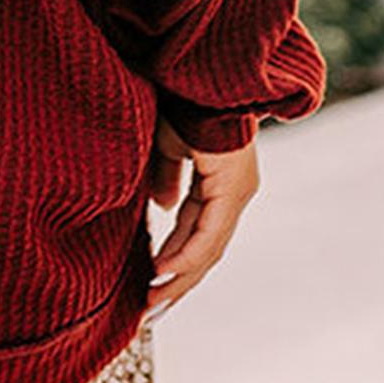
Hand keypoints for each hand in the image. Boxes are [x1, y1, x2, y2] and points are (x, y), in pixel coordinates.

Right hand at [142, 111, 259, 324]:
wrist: (197, 70)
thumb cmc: (180, 100)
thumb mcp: (166, 145)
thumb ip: (166, 178)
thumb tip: (162, 207)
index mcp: (220, 184)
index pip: (196, 235)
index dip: (172, 262)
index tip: (147, 287)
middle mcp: (233, 193)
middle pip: (205, 250)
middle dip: (175, 284)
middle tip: (149, 312)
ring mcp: (236, 192)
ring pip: (208, 248)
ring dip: (178, 278)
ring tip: (151, 304)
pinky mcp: (230, 186)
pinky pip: (208, 230)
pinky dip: (185, 253)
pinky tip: (162, 272)